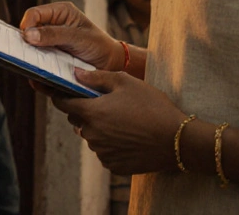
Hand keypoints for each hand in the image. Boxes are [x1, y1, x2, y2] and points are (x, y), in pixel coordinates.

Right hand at [21, 2, 122, 70]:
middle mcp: (52, 26)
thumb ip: (54, 34)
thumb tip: (28, 35)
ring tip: (32, 68)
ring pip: (30, 50)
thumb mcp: (78, 38)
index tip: (27, 40)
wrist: (110, 66)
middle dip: (26, 44)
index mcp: (59, 12)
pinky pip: (36, 65)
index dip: (27, 26)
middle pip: (28, 32)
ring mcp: (50, 44)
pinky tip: (39, 79)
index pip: (34, 14)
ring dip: (30, 59)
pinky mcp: (50, 60)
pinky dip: (35, 72)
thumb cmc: (98, 45)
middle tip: (25, 56)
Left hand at [51, 69, 184, 174]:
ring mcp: (102, 153)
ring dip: (99, 129)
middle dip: (85, 112)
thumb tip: (75, 74)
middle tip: (107, 104)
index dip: (61, 95)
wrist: (177, 140)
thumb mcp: (126, 83)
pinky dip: (111, 144)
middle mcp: (91, 136)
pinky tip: (129, 137)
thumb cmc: (152, 106)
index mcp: (91, 113)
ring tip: (123, 121)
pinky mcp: (113, 165)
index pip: (62, 104)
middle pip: (77, 121)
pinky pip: (104, 152)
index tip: (65, 91)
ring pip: (91, 137)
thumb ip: (97, 77)